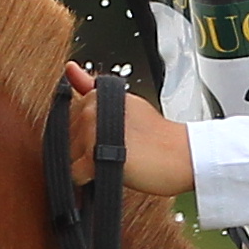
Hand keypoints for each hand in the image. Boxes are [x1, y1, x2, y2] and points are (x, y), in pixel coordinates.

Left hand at [61, 63, 194, 195]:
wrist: (183, 155)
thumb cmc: (157, 135)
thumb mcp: (123, 103)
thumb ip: (91, 88)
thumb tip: (69, 67)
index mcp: (96, 96)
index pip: (67, 123)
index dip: (84, 137)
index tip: (106, 139)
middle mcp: (91, 110)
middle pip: (65, 142)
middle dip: (83, 152)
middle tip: (114, 151)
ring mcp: (91, 132)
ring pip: (69, 159)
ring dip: (87, 166)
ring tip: (114, 160)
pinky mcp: (95, 156)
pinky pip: (75, 175)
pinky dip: (88, 181)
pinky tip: (109, 172)